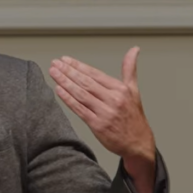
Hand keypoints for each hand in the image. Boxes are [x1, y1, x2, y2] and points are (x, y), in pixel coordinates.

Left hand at [48, 47, 154, 162]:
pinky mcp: (97, 125)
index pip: (94, 74)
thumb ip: (129, 69)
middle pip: (86, 82)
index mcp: (120, 89)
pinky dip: (68, 99)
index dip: (78, 65)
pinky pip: (79, 109)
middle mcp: (113, 99)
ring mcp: (105, 112)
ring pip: (81, 94)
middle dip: (68, 71)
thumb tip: (134, 50)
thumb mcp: (134, 90)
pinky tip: (59, 90)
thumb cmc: (133, 117)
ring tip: (54, 73)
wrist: (138, 142)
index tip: (65, 60)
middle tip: (55, 64)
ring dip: (65, 82)